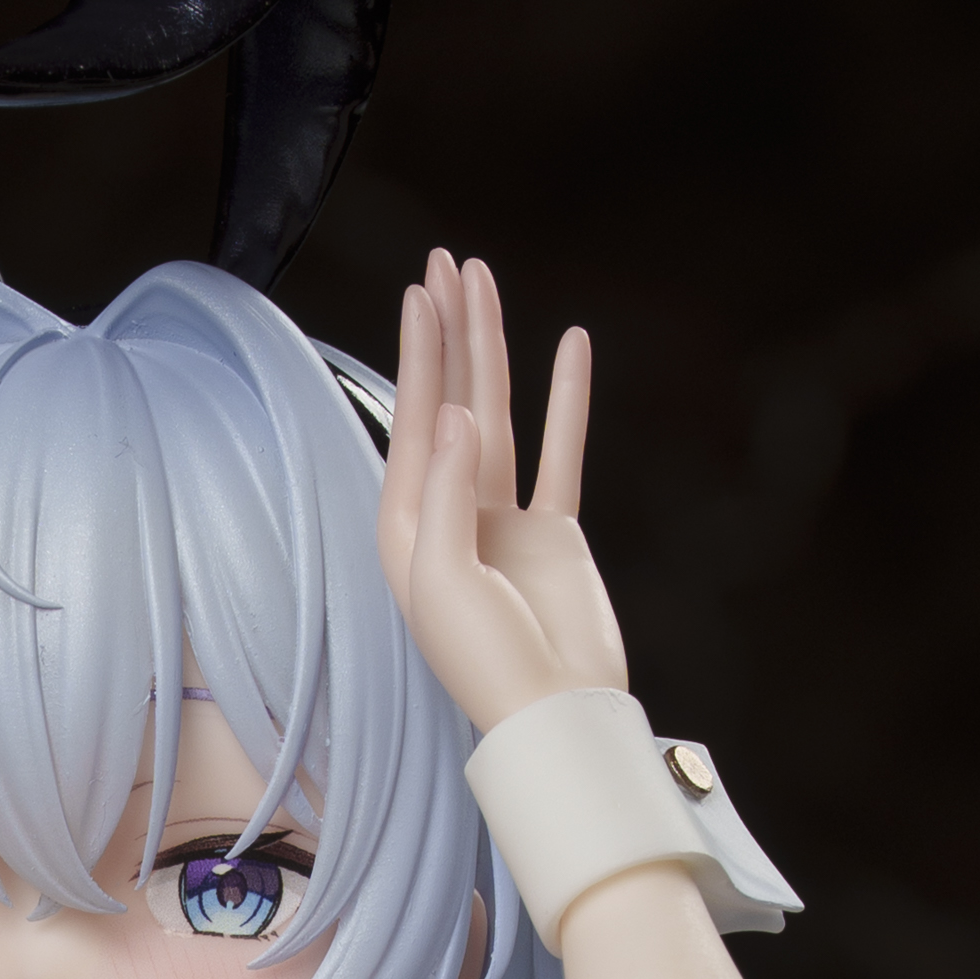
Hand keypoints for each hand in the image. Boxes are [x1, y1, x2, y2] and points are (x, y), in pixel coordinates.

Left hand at [377, 253, 627, 736]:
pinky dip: (566, 401)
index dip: (419, 355)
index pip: (413, 422)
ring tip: (486, 284)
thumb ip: (449, 493)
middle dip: (448, 333)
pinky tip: (569, 350)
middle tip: (447, 264)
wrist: (556, 714)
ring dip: (492, 351)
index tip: (422, 293)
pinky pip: (560, 450)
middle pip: (450, 403)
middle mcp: (451, 515)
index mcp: (410, 529)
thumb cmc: (488, 664)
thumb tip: (458, 413)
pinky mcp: (552, 530)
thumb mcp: (446, 579)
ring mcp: (503, 520)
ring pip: (498, 415)